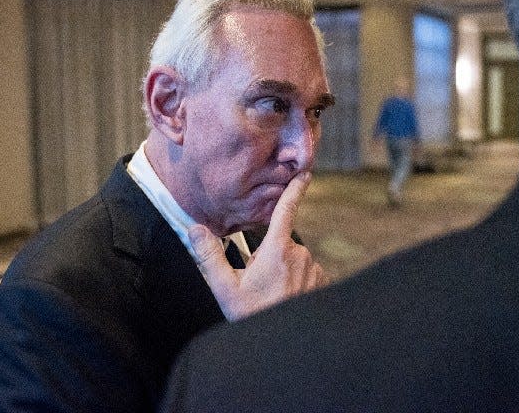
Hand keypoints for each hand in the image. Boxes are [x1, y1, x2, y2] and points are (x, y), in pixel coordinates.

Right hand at [189, 172, 329, 321]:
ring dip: (284, 275)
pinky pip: (307, 276)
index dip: (295, 190)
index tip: (305, 173)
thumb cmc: (254, 315)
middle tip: (258, 286)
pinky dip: (297, 285)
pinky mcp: (323, 283)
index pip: (286, 211)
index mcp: (278, 250)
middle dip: (269, 260)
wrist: (284, 345)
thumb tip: (195, 229)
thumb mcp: (225, 288)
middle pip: (280, 246)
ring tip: (272, 297)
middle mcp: (301, 254)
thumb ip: (210, 256)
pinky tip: (287, 301)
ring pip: (294, 263)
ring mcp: (314, 270)